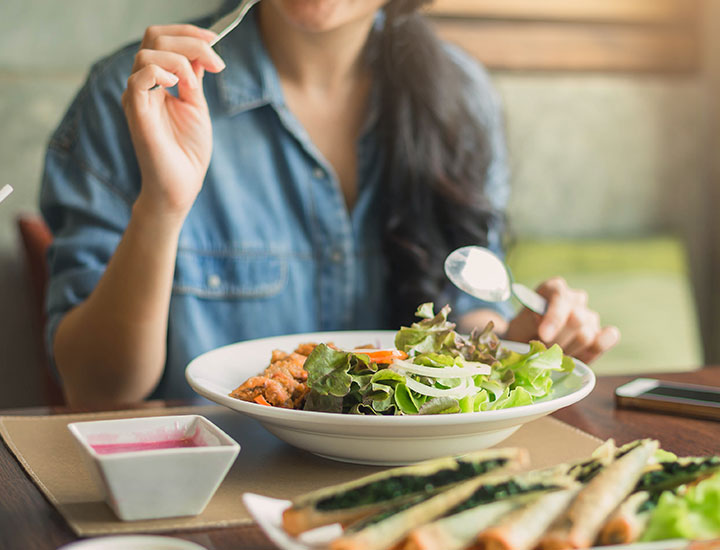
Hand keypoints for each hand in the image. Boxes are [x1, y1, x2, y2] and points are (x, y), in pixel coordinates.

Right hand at [121, 25, 225, 217]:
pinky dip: (161, 72)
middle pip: (154, 38)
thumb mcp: (196, 106)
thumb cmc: (188, 152)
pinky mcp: (136, 112)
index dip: (188, 33)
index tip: (215, 40)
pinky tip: (179, 85)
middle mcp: (143, 85)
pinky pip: (138, 78)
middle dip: (190, 41)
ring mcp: (137, 97)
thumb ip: (193, 77)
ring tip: (195, 85)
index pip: (161, 39)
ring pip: (148, 53)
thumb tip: (201, 51)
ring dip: (181, 59)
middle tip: (216, 62)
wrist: (181, 185)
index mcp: (156, 81)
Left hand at [504, 277, 619, 363]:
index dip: (554, 318)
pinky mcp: (601, 333)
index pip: (560, 298)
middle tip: (543, 351)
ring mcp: (589, 315)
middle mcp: (575, 298)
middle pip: (576, 319)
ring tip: (553, 354)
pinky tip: (580, 354)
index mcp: (553, 288)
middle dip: (557, 341)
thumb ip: (529, 325)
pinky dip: (598, 348)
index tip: (544, 336)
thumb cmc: (523, 332)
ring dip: (567, 351)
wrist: (531, 344)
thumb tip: (545, 333)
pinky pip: (609, 337)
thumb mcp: (517, 326)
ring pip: (586, 336)